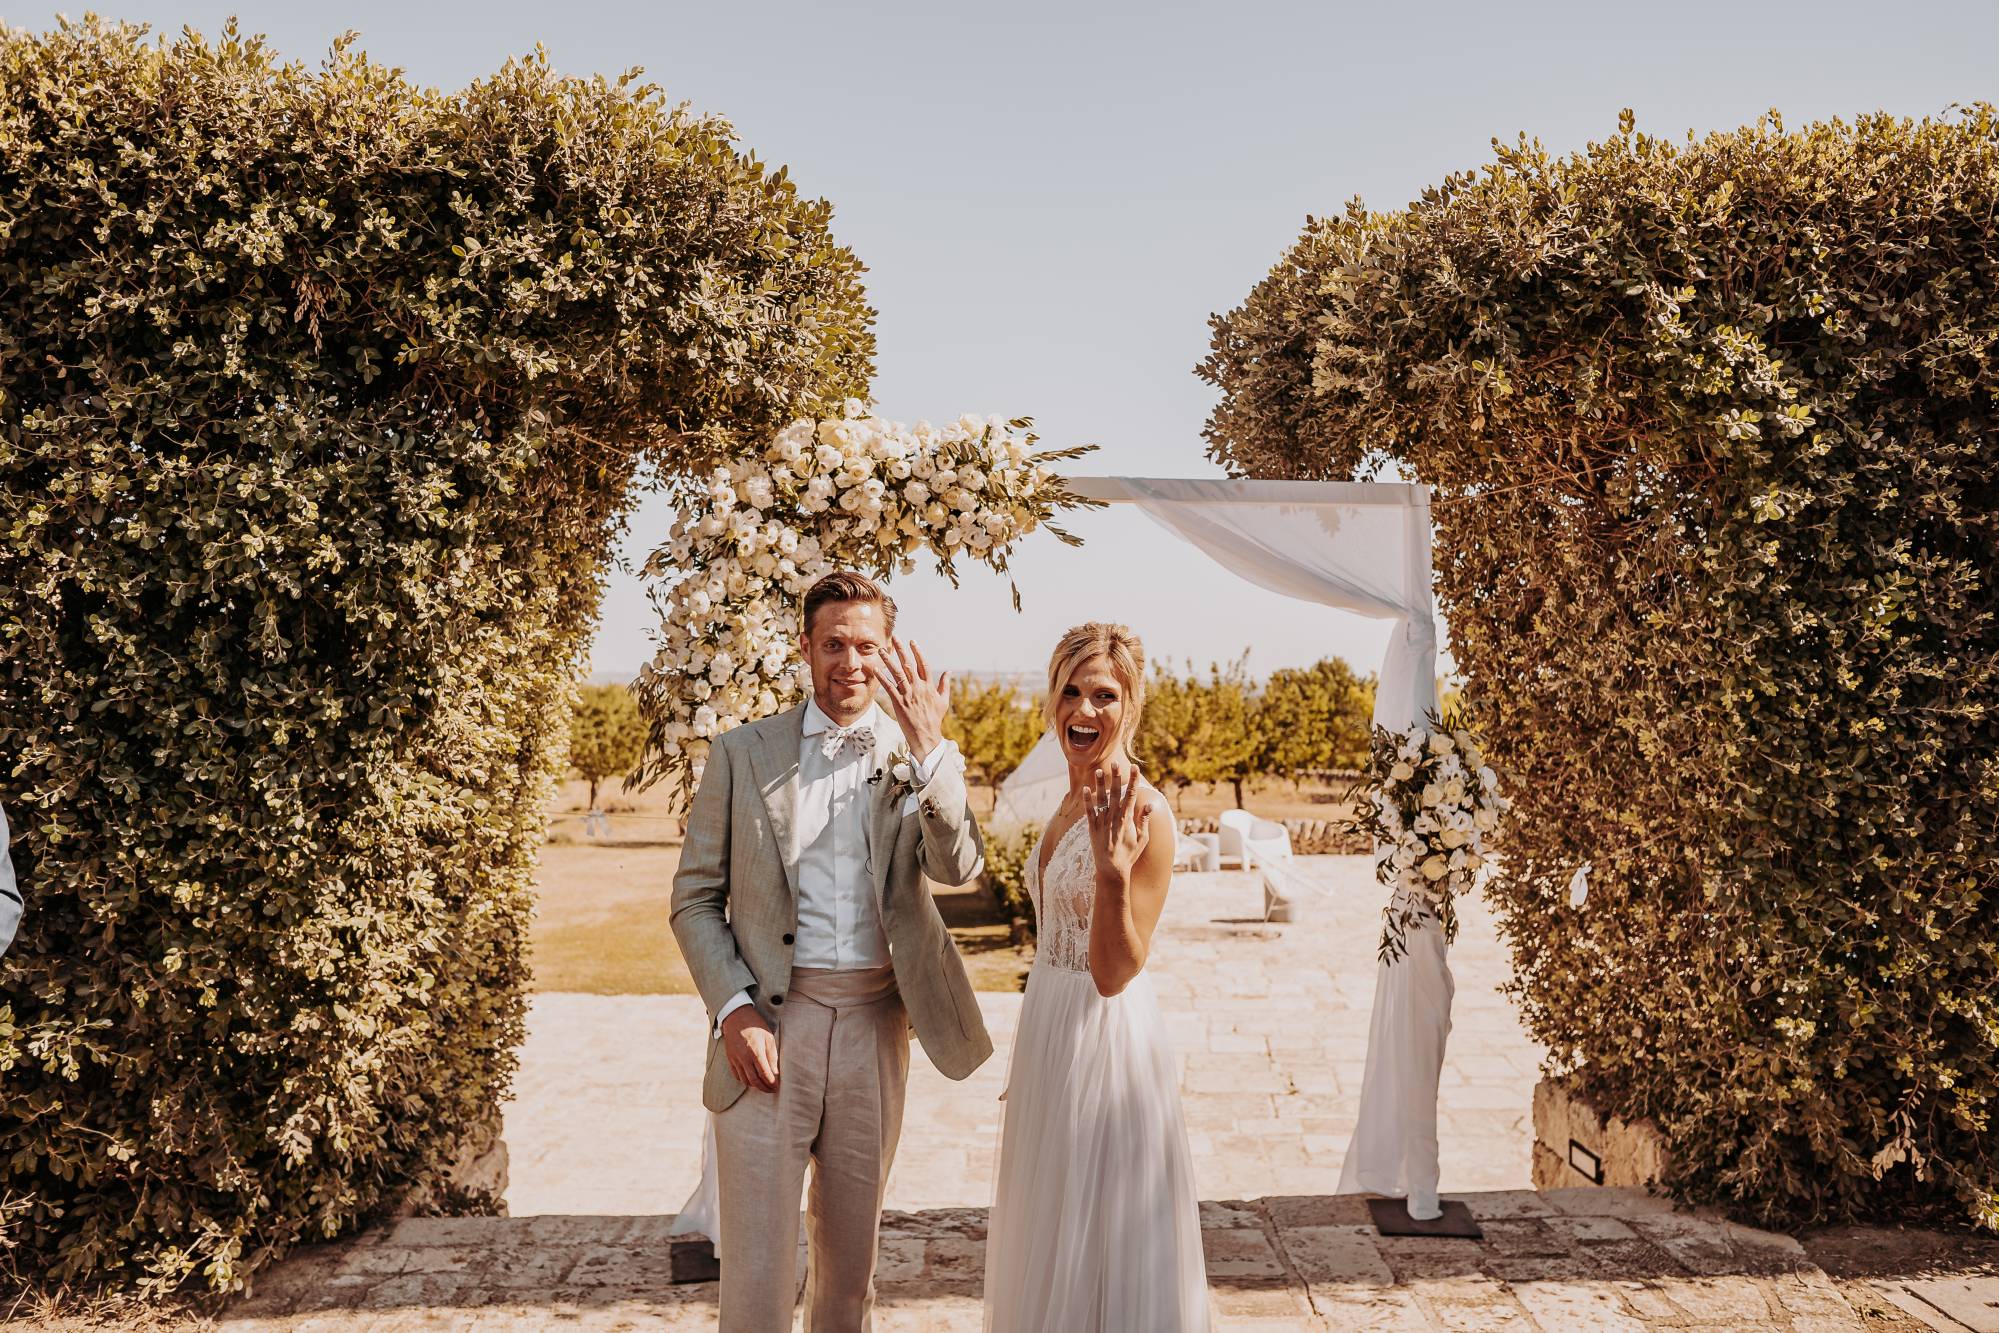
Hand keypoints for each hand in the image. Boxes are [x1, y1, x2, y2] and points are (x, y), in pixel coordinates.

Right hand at [722, 1005, 779, 1092]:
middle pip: (754, 1081)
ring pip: (745, 1080)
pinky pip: (736, 1075)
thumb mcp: (769, 1038)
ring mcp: (735, 1059)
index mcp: (756, 1052)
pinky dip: (744, 1081)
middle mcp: (744, 1058)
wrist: (736, 1016)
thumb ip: (772, 1056)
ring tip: (763, 1085)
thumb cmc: (755, 1025)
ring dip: (755, 1085)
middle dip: (764, 1088)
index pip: (764, 1074)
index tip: (776, 1087)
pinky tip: (751, 1080)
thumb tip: (775, 1073)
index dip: (771, 1083)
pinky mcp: (730, 1059)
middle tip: (771, 1090)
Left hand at [869, 636, 950, 761]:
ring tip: (881, 650)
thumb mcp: (943, 701)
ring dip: (888, 660)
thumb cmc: (934, 719)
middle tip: (894, 638)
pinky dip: (882, 678)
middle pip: (909, 664)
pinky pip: (889, 688)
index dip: (918, 652)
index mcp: (929, 686)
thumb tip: (949, 671)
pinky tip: (875, 670)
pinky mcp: (899, 703)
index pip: (923, 664)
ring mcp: (908, 695)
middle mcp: (919, 688)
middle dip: (901, 650)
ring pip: (897, 673)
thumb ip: (944, 685)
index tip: (912, 642)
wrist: (926, 736)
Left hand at [1085, 764, 1151, 886]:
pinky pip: (1089, 811)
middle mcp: (1114, 817)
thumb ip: (1144, 821)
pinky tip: (1086, 788)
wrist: (1112, 869)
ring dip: (1100, 784)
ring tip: (1099, 771)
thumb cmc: (1129, 854)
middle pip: (1115, 793)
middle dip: (1116, 777)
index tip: (1135, 768)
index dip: (1133, 780)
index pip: (1131, 795)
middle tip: (1116, 763)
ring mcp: (1102, 822)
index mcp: (1127, 819)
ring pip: (1101, 799)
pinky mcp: (1092, 828)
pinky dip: (1087, 800)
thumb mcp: (1142, 839)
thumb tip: (1149, 806)